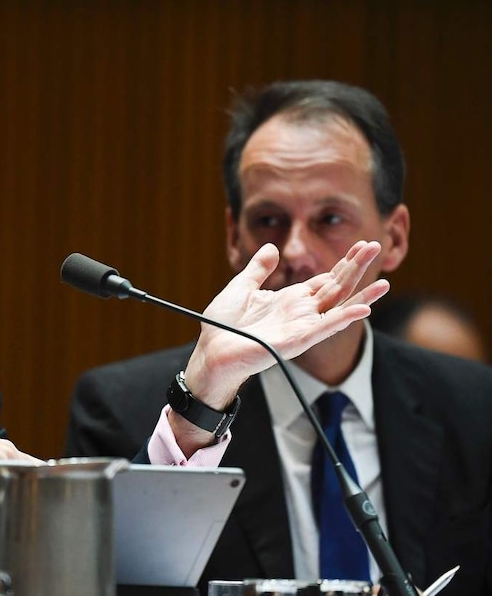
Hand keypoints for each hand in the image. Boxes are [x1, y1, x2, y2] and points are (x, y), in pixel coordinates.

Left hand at [184, 240, 388, 409]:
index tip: (362, 245)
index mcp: (290, 299)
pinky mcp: (295, 341)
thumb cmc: (223, 325)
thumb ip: (259, 269)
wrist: (210, 351)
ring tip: (385, 283)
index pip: (325, 279)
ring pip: (338, 308)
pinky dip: (344, 319)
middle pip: (337, 287)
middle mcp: (300, 313)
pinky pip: (324, 328)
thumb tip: (273, 248)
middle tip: (376, 245)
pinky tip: (363, 310)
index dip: (344, 263)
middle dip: (357, 268)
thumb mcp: (241, 287)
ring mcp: (301, 327)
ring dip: (362, 296)